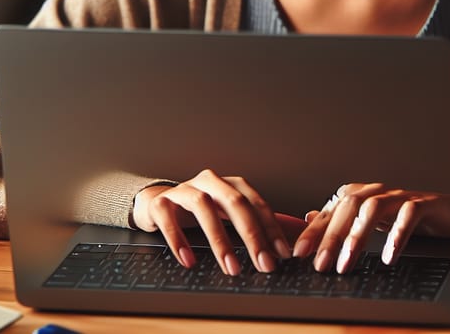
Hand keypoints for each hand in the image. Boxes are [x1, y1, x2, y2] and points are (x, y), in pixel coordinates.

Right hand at [132, 169, 291, 274]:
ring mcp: (184, 190)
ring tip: (231, 266)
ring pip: (204, 207)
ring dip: (219, 239)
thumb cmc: (199, 211)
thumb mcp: (229, 214)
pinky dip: (180, 239)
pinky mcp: (161, 203)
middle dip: (252, 235)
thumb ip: (257, 222)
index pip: (256, 203)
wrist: (157, 203)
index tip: (283, 252)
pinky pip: (169, 219)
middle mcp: (210, 182)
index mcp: (230, 184)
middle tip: (263, 263)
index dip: (271, 227)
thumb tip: (293, 235)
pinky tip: (189, 259)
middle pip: (235, 203)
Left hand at [293, 183, 449, 273]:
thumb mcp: (368, 221)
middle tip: (321, 263)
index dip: (314, 231)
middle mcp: (377, 192)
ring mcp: (399, 196)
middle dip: (332, 236)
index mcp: (360, 195)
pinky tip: (389, 256)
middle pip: (349, 207)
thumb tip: (309, 217)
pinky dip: (397, 234)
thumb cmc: (402, 217)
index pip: (332, 211)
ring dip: (359, 236)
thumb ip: (340, 219)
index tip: (300, 252)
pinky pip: (408, 214)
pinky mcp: (423, 203)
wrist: (444, 211)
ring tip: (348, 261)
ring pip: (374, 208)